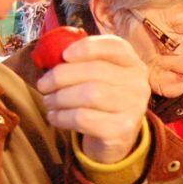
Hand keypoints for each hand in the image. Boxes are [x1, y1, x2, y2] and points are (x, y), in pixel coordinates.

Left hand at [36, 35, 149, 163]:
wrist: (115, 137)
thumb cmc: (100, 100)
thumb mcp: (99, 77)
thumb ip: (83, 62)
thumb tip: (51, 56)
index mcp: (133, 64)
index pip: (115, 46)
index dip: (88, 47)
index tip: (64, 55)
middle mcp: (139, 84)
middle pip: (96, 72)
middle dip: (61, 76)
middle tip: (43, 85)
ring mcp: (134, 108)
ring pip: (89, 95)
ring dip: (60, 98)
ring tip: (48, 101)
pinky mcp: (121, 130)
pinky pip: (84, 118)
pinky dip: (62, 117)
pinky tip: (54, 116)